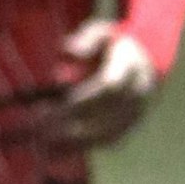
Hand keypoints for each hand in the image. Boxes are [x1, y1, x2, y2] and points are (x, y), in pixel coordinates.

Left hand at [44, 20, 158, 150]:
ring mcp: (137, 113)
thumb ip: (86, 39)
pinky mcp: (132, 127)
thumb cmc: (116, 45)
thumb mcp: (102, 32)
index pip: (106, 88)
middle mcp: (138, 94)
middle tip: (35, 128)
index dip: (77, 102)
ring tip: (40, 144)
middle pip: (103, 115)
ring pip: (104, 135)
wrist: (149, 62)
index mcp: (131, 67)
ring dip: (71, 142)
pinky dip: (82, 148)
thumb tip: (67, 52)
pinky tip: (55, 152)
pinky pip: (107, 143)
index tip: (47, 107)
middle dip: (67, 125)